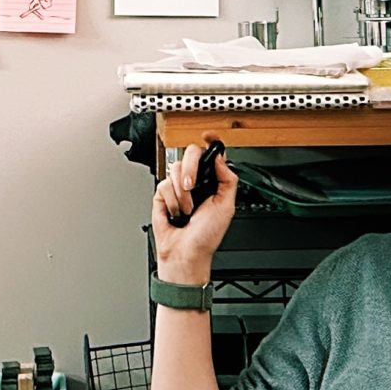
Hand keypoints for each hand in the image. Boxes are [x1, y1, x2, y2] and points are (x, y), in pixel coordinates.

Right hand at [150, 142, 236, 282]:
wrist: (186, 253)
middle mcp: (195, 181)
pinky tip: (175, 212)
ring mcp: (178, 187)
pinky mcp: (162, 195)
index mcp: (213, 182)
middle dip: (189, 169)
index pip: (211, 155)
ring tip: (186, 209)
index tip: (209, 136)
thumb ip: (228, 179)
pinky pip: (163, 184)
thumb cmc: (206, 237)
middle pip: (190, 154)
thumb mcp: (227, 207)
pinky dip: (170, 200)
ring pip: (175, 169)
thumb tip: (220, 158)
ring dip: (181, 193)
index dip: (210, 142)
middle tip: (191, 186)